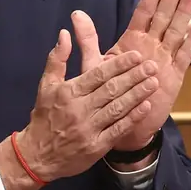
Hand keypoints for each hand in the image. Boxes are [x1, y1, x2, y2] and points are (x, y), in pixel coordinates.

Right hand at [13, 29, 159, 181]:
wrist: (37, 155)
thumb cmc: (44, 117)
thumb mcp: (46, 85)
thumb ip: (57, 59)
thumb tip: (64, 33)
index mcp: (68, 92)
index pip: (98, 74)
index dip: (119, 64)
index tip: (136, 56)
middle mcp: (79, 109)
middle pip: (112, 89)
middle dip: (134, 76)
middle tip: (152, 65)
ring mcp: (89, 129)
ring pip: (118, 108)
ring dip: (138, 94)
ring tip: (154, 82)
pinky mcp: (96, 147)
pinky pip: (118, 129)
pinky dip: (133, 118)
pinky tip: (146, 106)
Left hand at [73, 0, 190, 151]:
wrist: (124, 124)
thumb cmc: (108, 93)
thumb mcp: (95, 63)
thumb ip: (88, 39)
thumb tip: (75, 14)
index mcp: (132, 41)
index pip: (144, 12)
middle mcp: (150, 46)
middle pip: (163, 15)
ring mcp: (164, 59)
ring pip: (176, 30)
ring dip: (185, 11)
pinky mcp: (174, 75)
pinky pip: (185, 55)